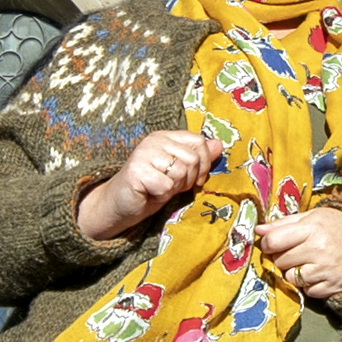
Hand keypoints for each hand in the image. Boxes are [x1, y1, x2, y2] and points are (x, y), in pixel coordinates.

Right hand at [75, 124, 225, 248]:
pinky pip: (166, 186)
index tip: (194, 179)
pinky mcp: (136, 170)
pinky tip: (150, 193)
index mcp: (165, 136)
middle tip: (171, 186)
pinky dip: (161, 196)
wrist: (122, 205)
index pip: (198, 141)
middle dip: (187, 180)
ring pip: (180, 172)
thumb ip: (198, 158)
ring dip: (173, 188)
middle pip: (192, 159)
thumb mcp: (180, 173)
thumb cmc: (152, 188)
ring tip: (159, 188)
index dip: (203, 164)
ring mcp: (143, 153)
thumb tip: (219, 144)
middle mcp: (154, 140)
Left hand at [259, 203, 341, 304]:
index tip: (272, 244)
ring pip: (291, 278)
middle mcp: (319, 250)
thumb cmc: (335, 227)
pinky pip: (307, 291)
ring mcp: (326, 270)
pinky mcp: (333, 286)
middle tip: (295, 252)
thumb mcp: (311, 217)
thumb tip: (258, 231)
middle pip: (280, 261)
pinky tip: (318, 273)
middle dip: (283, 258)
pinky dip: (309, 285)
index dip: (268, 244)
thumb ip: (284, 224)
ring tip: (307, 263)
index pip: (274, 241)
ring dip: (294, 273)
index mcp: (312, 228)